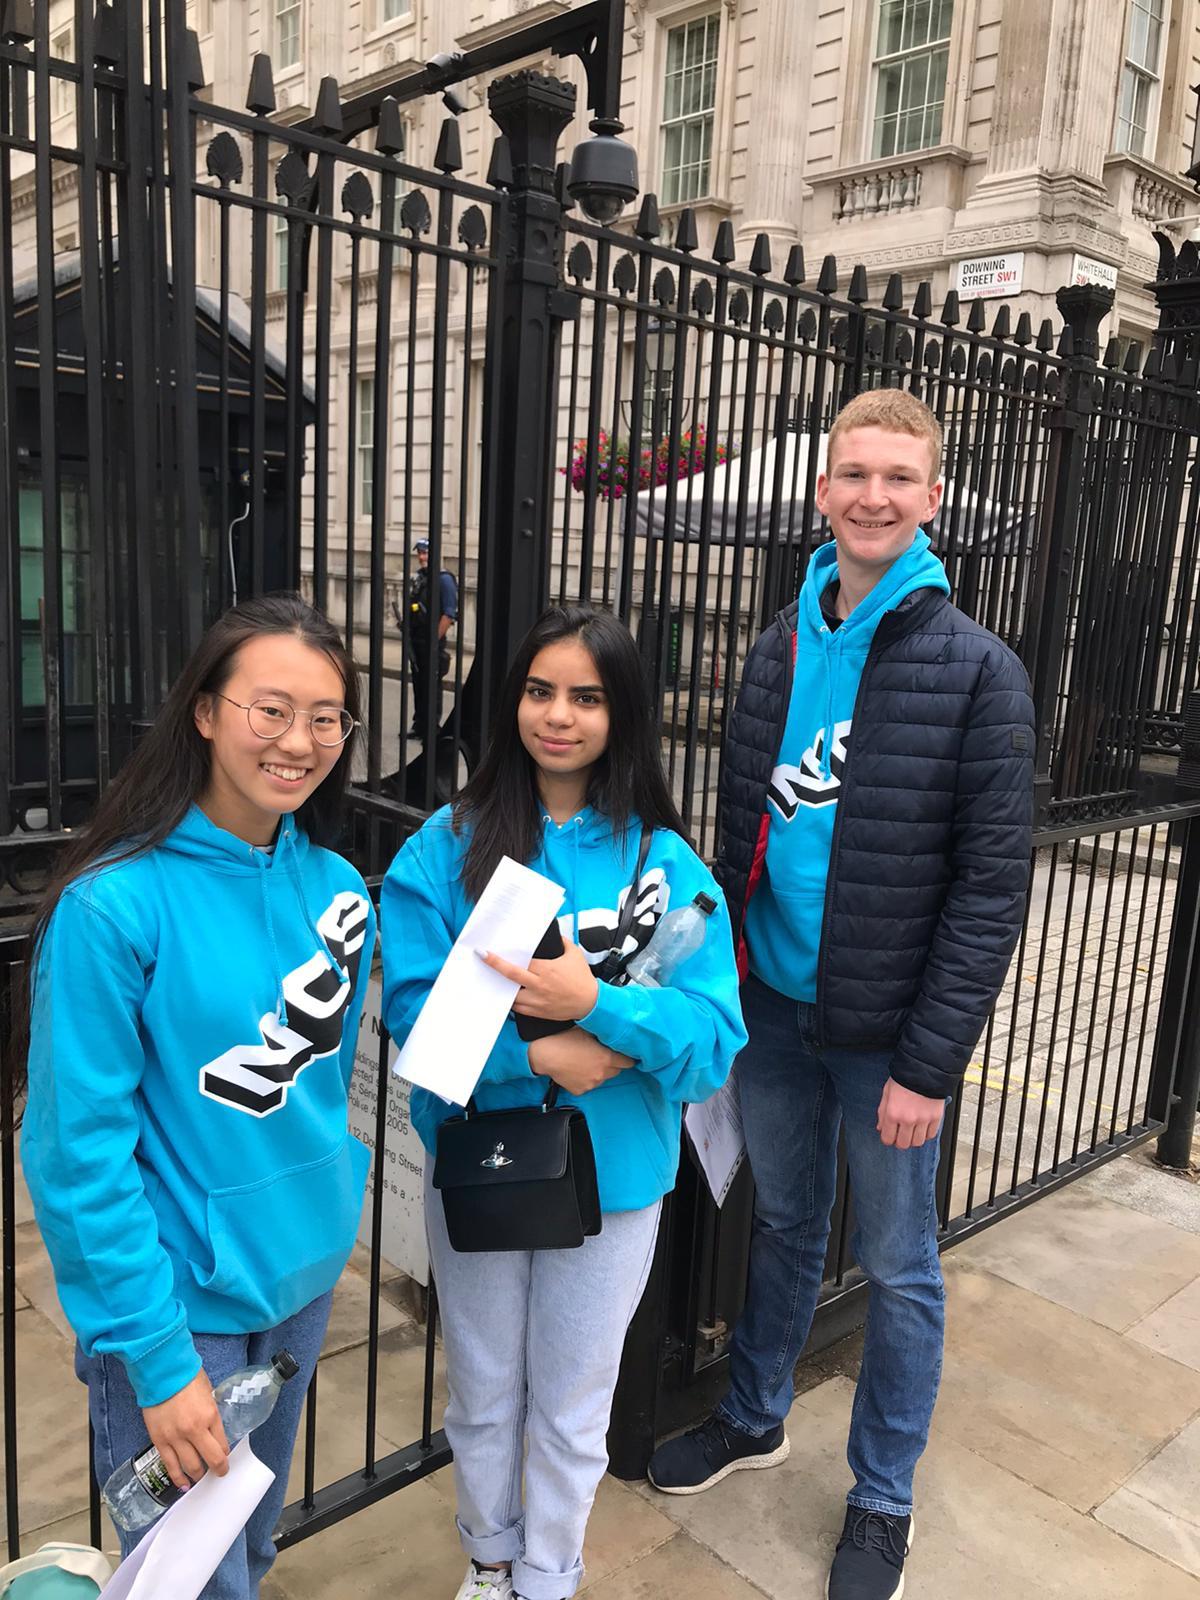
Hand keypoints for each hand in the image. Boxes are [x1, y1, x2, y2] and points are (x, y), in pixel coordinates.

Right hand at [142, 1370, 229, 1490]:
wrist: (161, 1372)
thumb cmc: (187, 1377)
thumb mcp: (208, 1393)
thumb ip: (210, 1413)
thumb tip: (212, 1428)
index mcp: (210, 1416)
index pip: (223, 1445)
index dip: (225, 1455)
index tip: (224, 1457)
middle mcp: (194, 1430)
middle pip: (210, 1460)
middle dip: (216, 1469)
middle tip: (218, 1472)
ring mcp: (175, 1438)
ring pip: (190, 1467)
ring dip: (198, 1475)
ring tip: (200, 1477)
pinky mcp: (159, 1441)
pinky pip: (170, 1466)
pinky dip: (178, 1478)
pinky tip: (183, 1484)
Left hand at [481, 934, 598, 1021]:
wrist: (591, 1003)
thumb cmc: (582, 978)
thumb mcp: (574, 954)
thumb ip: (562, 942)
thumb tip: (553, 935)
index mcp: (547, 969)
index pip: (522, 960)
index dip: (505, 956)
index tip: (490, 951)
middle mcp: (540, 985)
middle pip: (512, 975)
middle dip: (495, 965)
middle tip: (482, 958)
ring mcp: (538, 1000)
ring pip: (511, 995)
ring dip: (501, 987)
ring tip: (491, 980)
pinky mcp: (538, 1012)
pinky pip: (519, 1008)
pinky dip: (511, 1002)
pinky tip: (506, 995)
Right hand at [527, 1027, 632, 1094]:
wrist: (545, 1054)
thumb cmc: (564, 1038)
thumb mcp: (587, 1031)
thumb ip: (603, 1036)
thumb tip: (612, 1034)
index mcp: (607, 1058)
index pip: (628, 1062)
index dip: (627, 1057)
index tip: (625, 1055)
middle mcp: (602, 1074)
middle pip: (616, 1071)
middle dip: (612, 1064)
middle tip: (601, 1055)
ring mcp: (591, 1084)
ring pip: (602, 1078)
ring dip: (599, 1072)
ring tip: (585, 1061)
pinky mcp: (580, 1090)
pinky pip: (588, 1085)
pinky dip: (585, 1079)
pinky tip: (576, 1069)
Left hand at [876, 1078, 945, 1149]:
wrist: (924, 1069)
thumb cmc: (904, 1078)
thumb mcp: (886, 1092)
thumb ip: (882, 1112)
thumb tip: (881, 1127)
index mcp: (892, 1113)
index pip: (887, 1139)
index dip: (887, 1139)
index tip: (889, 1137)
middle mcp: (907, 1119)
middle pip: (903, 1144)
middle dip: (900, 1142)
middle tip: (900, 1135)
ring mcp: (923, 1119)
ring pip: (917, 1142)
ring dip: (913, 1139)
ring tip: (912, 1132)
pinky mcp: (936, 1117)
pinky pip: (930, 1135)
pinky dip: (926, 1134)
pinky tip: (922, 1127)